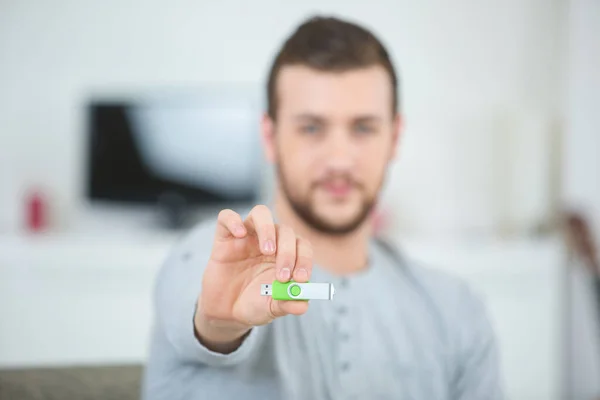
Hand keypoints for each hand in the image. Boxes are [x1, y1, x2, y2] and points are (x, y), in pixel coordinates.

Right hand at [194, 205, 312, 350]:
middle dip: (288, 252)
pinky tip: (239, 235)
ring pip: (261, 213)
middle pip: (285, 230)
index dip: (305, 259)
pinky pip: (226, 216)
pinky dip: (233, 221)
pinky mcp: (224, 237)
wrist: (225, 311)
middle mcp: (269, 241)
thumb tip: (303, 304)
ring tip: (266, 251)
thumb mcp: (272, 308)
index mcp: (286, 254)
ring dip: (268, 229)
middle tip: (283, 276)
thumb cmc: (254, 304)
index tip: (301, 279)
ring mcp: (247, 236)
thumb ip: (288, 304)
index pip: (302, 246)